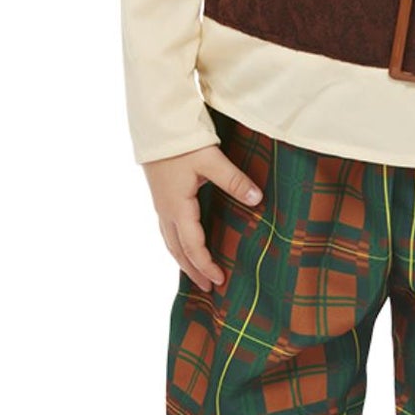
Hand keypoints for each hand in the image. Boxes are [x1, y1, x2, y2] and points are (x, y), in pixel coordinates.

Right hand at [142, 143, 262, 293]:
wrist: (157, 125)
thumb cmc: (183, 143)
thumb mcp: (211, 160)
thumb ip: (234, 180)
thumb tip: (257, 200)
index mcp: (177, 207)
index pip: (192, 246)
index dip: (205, 265)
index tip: (220, 280)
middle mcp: (166, 211)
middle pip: (177, 250)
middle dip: (193, 271)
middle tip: (209, 288)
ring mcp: (161, 205)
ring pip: (170, 242)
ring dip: (183, 260)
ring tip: (197, 275)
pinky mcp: (161, 197)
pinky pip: (168, 230)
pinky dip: (177, 245)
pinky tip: (186, 245)